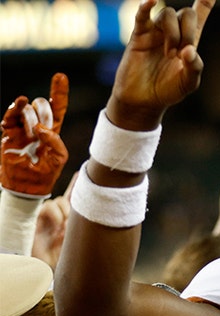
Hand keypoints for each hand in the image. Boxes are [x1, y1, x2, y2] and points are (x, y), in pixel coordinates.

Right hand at [1, 73, 68, 196]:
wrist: (26, 186)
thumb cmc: (46, 173)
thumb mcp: (59, 158)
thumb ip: (55, 141)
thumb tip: (40, 127)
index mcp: (53, 131)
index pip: (57, 108)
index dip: (59, 92)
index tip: (60, 76)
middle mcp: (37, 126)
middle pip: (41, 105)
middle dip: (43, 109)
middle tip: (41, 126)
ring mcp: (22, 129)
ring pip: (25, 109)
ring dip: (28, 115)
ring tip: (30, 130)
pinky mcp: (8, 134)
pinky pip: (9, 118)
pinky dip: (11, 115)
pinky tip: (14, 114)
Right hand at [32, 172, 75, 267]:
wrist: (45, 265)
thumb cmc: (62, 255)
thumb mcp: (76, 241)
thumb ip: (81, 228)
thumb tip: (85, 217)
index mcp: (69, 220)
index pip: (73, 200)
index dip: (76, 187)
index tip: (82, 173)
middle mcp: (58, 215)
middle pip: (67, 199)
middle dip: (74, 206)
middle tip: (76, 222)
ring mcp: (47, 216)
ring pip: (59, 201)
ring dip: (65, 212)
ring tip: (65, 228)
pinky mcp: (37, 217)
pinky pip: (48, 206)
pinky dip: (55, 215)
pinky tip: (57, 227)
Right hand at [107, 0, 213, 130]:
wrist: (144, 99)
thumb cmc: (168, 90)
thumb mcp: (189, 83)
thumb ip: (194, 67)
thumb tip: (189, 50)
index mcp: (189, 42)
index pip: (199, 15)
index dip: (205, 2)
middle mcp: (173, 32)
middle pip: (185, 14)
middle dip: (188, 30)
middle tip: (183, 52)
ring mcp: (156, 32)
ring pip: (167, 15)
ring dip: (172, 33)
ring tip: (170, 54)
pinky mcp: (139, 34)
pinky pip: (142, 15)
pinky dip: (146, 6)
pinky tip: (150, 1)